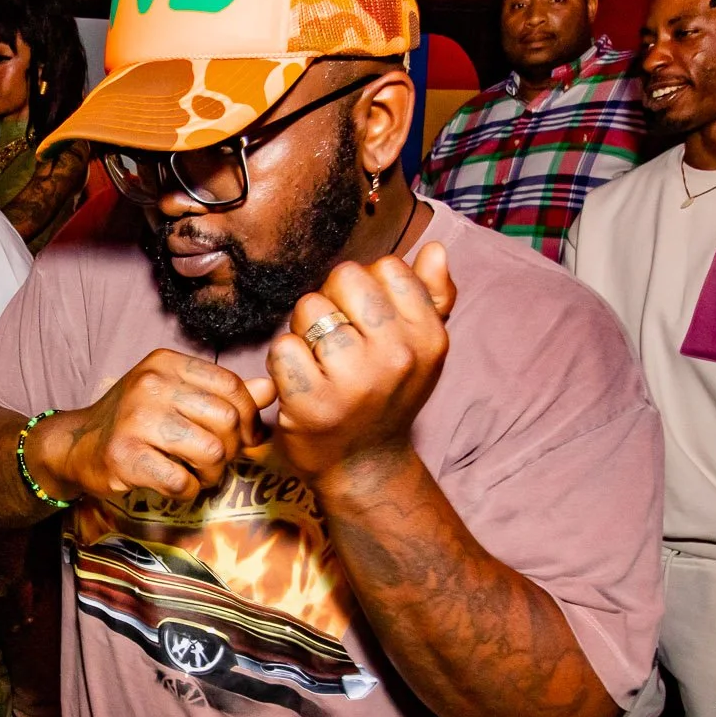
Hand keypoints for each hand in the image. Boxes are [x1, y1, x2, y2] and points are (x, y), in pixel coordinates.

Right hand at [26, 349, 266, 503]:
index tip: (244, 437)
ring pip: (211, 453)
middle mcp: (151, 384)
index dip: (248, 418)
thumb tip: (270, 388)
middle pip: (226, 422)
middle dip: (231, 450)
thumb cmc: (135, 420)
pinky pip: (181, 481)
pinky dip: (187, 491)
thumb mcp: (175, 395)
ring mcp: (135, 419)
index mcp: (167, 363)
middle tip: (216, 461)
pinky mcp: (124, 456)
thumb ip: (222, 393)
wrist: (76, 444)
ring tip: (197, 476)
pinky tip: (176, 486)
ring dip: (211, 475)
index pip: (231, 387)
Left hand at [248, 241, 458, 485]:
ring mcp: (354, 381)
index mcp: (429, 337)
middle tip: (335, 340)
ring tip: (319, 362)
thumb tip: (433, 249)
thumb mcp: (422, 349)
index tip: (367, 322)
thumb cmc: (388, 396)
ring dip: (304, 331)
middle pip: (344, 278)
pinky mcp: (312, 402)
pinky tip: (299, 381)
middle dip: (332, 301)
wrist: (364, 467)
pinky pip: (283, 346)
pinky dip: (282, 361)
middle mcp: (397, 357)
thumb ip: (432, 296)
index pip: (387, 267)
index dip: (367, 288)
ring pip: (309, 309)